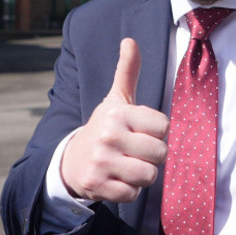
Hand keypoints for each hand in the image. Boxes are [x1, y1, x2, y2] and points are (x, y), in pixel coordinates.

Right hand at [60, 37, 168, 202]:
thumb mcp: (115, 100)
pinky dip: (129, 191)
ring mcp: (102, 162)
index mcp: (118, 113)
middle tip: (134, 153)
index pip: (164, 128)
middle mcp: (108, 135)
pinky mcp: (97, 185)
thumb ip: (127, 71)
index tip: (141, 132)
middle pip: (160, 153)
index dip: (157, 134)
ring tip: (127, 166)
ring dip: (142, 175)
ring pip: (149, 175)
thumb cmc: (103, 129)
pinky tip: (117, 180)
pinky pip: (133, 194)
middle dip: (151, 157)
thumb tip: (129, 40)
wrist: (70, 160)